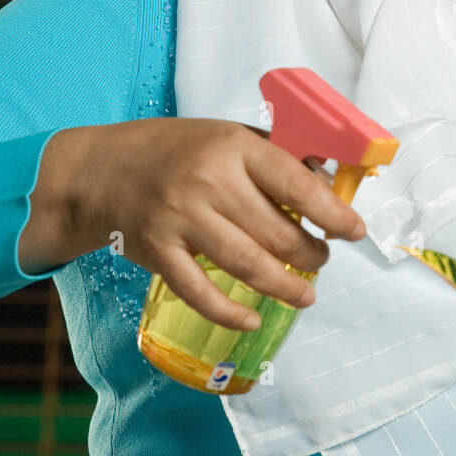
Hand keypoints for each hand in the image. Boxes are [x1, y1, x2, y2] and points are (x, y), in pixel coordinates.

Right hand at [67, 118, 365, 328]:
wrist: (101, 170)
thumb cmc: (176, 151)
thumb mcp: (228, 136)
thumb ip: (276, 157)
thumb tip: (330, 187)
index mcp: (234, 147)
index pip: (296, 184)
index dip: (333, 213)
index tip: (354, 231)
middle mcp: (208, 182)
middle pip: (278, 233)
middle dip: (312, 255)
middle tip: (322, 261)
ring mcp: (181, 219)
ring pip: (248, 266)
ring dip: (285, 286)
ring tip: (305, 294)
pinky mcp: (159, 252)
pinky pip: (201, 293)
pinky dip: (231, 313)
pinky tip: (253, 319)